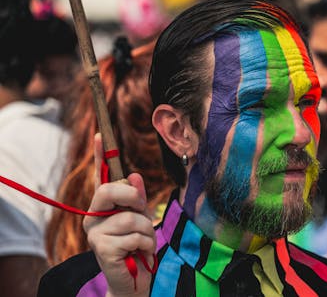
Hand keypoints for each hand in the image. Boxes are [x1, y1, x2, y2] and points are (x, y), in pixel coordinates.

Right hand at [83, 134, 155, 296]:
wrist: (133, 281)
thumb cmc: (137, 247)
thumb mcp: (141, 219)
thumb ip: (137, 199)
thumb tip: (135, 176)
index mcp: (103, 207)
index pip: (101, 177)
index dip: (101, 155)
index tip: (100, 134)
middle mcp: (93, 217)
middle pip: (111, 190)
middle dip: (134, 198)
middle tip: (141, 212)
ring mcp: (95, 234)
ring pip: (130, 217)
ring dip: (146, 230)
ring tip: (143, 242)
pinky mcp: (102, 249)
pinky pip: (135, 236)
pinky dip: (146, 245)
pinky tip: (140, 253)